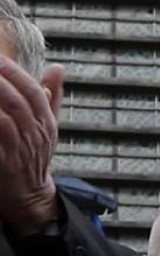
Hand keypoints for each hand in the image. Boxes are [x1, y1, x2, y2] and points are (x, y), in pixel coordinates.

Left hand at [0, 58, 64, 235]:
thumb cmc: (36, 157)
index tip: (0, 58)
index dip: (16, 73)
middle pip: (18, 102)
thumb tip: (57, 67)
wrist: (30, 196)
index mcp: (47, 122)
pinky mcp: (5, 165)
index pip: (34, 91)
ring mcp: (20, 150)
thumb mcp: (49, 126)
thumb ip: (52, 96)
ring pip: (5, 120)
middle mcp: (36, 134)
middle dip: (1, 82)